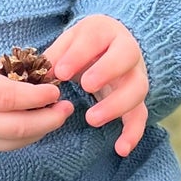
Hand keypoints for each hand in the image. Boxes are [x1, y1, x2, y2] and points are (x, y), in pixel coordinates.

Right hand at [0, 39, 73, 153]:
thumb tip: (1, 65)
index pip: (11, 96)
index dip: (37, 95)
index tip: (54, 88)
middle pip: (18, 126)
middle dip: (48, 120)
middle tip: (66, 109)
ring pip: (12, 142)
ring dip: (39, 133)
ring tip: (55, 119)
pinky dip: (20, 138)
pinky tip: (32, 127)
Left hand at [45, 15, 148, 156]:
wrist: (112, 45)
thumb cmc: (85, 46)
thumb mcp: (68, 43)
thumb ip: (55, 57)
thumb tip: (39, 77)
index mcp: (105, 31)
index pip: (95, 38)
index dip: (79, 55)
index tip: (61, 72)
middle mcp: (127, 50)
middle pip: (126, 58)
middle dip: (106, 72)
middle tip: (85, 87)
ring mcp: (135, 75)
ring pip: (137, 89)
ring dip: (116, 105)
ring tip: (92, 119)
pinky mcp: (138, 98)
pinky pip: (141, 115)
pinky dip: (133, 133)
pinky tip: (121, 149)